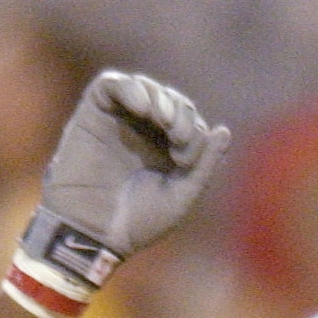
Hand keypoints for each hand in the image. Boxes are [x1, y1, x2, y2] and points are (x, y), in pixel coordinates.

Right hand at [39, 71, 230, 259]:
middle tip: (178, 136)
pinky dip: (130, 88)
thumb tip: (224, 131)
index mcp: (166, 151)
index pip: (190, 123)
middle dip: (181, 113)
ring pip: (145, 88)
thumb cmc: (137, 223)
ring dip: (160, 99)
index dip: (194, 132)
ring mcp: (119, 120)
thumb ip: (203, 165)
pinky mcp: (93, 113)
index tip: (184, 160)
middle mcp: (143, 132)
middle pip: (171, 101)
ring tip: (163, 120)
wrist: (93, 233)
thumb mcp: (180, 197)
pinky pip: (110, 84)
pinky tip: (142, 107)